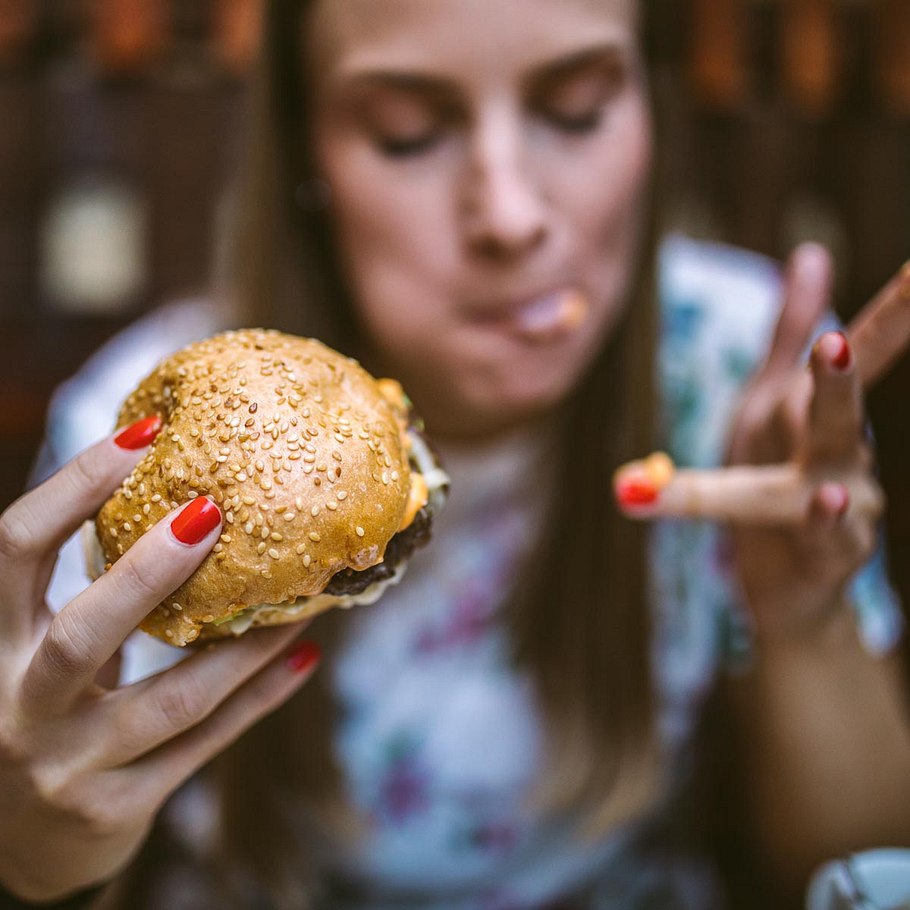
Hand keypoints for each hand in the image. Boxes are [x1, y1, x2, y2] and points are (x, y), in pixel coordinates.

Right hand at [0, 420, 319, 901]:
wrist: (15, 849)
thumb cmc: (41, 715)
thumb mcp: (39, 652)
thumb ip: (89, 596)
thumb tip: (186, 503)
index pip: (16, 549)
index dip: (73, 487)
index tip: (144, 434)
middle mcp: (18, 707)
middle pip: (81, 632)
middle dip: (148, 572)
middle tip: (213, 510)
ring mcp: (66, 767)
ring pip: (171, 700)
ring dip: (245, 647)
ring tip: (304, 600)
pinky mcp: (115, 809)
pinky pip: (203, 746)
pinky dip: (259, 699)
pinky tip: (303, 658)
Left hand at [615, 244, 909, 643]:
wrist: (782, 579)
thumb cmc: (774, 475)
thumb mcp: (769, 398)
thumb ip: (789, 332)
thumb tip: (810, 253)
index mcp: (819, 412)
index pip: (860, 353)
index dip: (894, 312)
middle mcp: (846, 453)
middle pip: (841, 409)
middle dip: (839, 377)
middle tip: (830, 348)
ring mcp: (849, 504)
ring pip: (832, 478)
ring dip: (824, 468)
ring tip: (826, 465)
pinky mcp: (835, 554)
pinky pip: (829, 538)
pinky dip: (827, 523)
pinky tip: (830, 501)